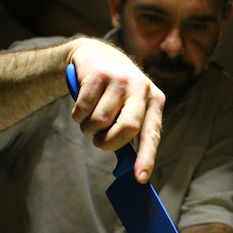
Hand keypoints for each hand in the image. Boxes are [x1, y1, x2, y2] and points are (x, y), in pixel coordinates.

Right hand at [67, 38, 165, 182]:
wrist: (94, 54)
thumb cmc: (114, 91)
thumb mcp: (129, 105)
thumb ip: (131, 131)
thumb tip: (131, 167)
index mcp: (155, 100)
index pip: (152, 134)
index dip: (146, 157)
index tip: (140, 178)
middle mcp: (141, 88)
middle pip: (127, 128)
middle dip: (109, 142)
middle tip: (100, 142)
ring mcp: (120, 79)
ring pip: (101, 121)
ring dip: (89, 129)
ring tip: (90, 119)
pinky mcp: (98, 74)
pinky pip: (83, 110)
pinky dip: (78, 116)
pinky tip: (81, 107)